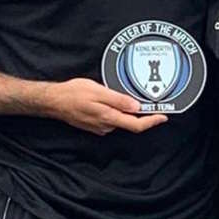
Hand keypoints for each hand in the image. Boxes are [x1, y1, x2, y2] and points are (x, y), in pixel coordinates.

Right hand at [44, 78, 167, 134]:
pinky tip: (116, 100)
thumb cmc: (74, 93)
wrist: (55, 101)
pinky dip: (118, 111)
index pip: (136, 125)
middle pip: (130, 123)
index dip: (151, 122)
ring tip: (134, 97)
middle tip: (154, 103)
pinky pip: (112, 118)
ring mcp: (100, 126)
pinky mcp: (95, 124)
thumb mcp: (99, 92)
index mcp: (109, 118)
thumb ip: (118, 100)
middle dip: (143, 114)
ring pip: (121, 120)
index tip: (163, 117)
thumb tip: (137, 107)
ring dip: (129, 111)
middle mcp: (106, 126)